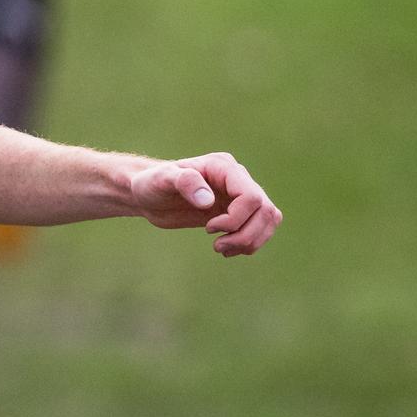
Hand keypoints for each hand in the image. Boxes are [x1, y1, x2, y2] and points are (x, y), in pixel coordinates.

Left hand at [129, 151, 281, 256]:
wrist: (148, 195)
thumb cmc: (152, 183)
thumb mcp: (161, 180)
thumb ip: (184, 182)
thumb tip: (209, 201)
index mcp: (223, 168)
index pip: (251, 196)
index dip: (236, 218)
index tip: (208, 228)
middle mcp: (237, 180)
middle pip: (265, 210)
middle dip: (245, 234)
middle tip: (217, 246)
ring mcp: (238, 196)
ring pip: (269, 219)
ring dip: (250, 241)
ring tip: (220, 249)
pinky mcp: (237, 212)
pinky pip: (260, 228)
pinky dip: (249, 244)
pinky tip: (225, 249)